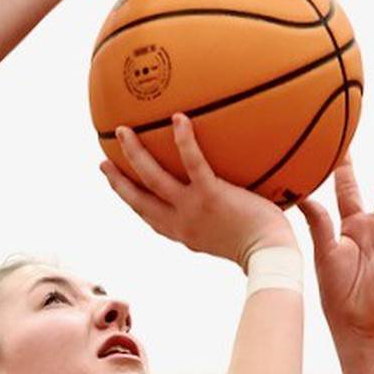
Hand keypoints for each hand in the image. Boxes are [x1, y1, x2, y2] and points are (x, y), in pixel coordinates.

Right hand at [102, 116, 295, 267]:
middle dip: (118, 180)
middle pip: (138, 199)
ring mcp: (191, 209)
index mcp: (183, 232)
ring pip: (152, 178)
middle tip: (103, 161)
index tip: (118, 185)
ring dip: (134, 154)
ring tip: (122, 131)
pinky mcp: (210, 196)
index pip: (149, 216)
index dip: (130, 200)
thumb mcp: (234, 237)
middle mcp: (180, 222)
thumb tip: (235, 202)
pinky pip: (193, 163)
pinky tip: (178, 117)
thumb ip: (225, 219)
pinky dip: (184, 141)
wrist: (269, 255)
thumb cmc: (263, 247)